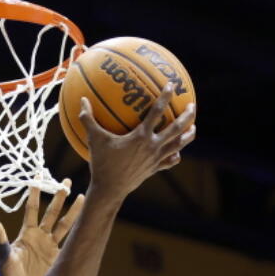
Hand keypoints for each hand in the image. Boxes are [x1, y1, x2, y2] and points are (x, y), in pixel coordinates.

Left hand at [0, 180, 84, 275]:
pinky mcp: (58, 256)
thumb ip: (0, 239)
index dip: (35, 192)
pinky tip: (87, 220)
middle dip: (58, 196)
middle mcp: (40, 236)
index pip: (32, 208)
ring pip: (64, 224)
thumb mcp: (3, 256)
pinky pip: (70, 241)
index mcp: (26, 233)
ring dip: (73, 211)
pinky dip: (79, 231)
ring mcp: (50, 245)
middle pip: (52, 212)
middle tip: (66, 180)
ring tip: (81, 196)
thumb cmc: (7, 275)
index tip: (37, 176)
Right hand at [81, 84, 196, 198]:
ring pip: (178, 145)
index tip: (172, 85)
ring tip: (193, 127)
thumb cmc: (101, 164)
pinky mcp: (154, 169)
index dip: (165, 97)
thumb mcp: (94, 140)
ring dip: (188, 135)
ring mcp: (155, 159)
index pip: (157, 112)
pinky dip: (175, 155)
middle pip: (177, 128)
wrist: (109, 190)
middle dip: (187, 116)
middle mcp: (152, 146)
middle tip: (193, 105)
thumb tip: (82, 100)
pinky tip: (177, 152)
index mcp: (141, 136)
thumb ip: (88, 119)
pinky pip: (170, 161)